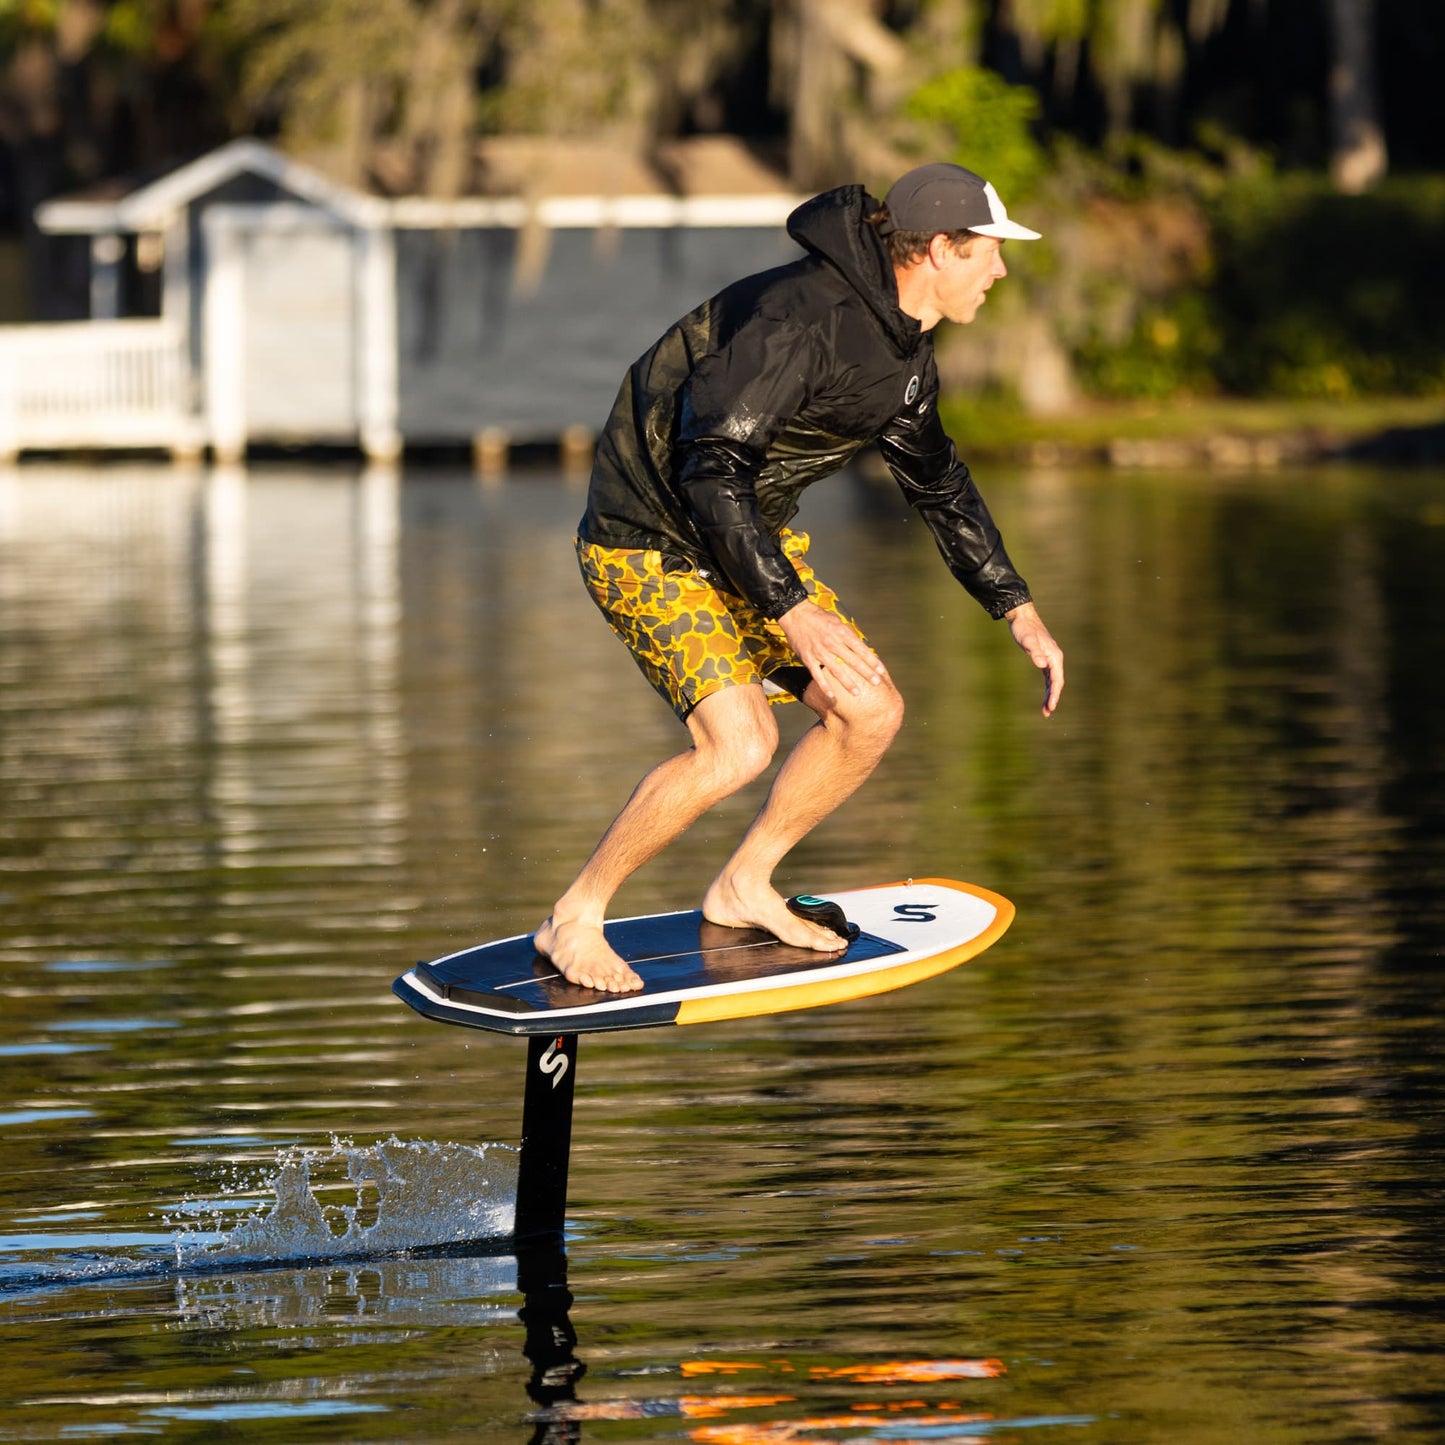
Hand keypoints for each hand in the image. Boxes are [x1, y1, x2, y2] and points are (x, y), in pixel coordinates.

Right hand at [777, 600, 887, 703]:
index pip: (861, 649)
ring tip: (857, 693)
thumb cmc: (818, 617)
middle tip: (876, 683)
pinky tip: (832, 695)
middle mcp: (832, 643)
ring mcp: (820, 652)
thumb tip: (861, 647)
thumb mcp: (837, 622)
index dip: (872, 661)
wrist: (796, 614)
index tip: (881, 671)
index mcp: (842, 632)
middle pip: (852, 661)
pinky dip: (824, 686)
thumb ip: (848, 635)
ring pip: (837, 670)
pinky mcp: (809, 658)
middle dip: (866, 673)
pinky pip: (818, 675)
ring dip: (848, 683)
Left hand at [1005, 601, 1063, 716]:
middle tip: (1047, 713)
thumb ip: (1034, 652)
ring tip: (1046, 710)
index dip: (1054, 694)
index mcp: (1054, 656)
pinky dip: (1048, 686)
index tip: (1051, 706)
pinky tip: (1046, 695)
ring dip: (1051, 694)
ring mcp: (1050, 658)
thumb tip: (1042, 665)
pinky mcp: (1044, 657)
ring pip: (1053, 680)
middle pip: (1056, 682)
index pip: (1056, 679)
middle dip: (1053, 698)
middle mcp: (1055, 658)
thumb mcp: (1027, 640)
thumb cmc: (1023, 628)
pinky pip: (1049, 676)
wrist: (1021, 616)